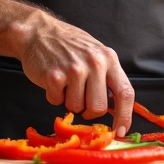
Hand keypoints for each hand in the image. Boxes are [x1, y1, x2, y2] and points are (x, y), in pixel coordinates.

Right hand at [16, 14, 134, 136]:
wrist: (38, 31)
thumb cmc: (69, 45)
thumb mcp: (96, 53)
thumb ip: (107, 77)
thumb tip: (117, 109)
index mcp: (108, 58)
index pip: (125, 93)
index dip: (125, 116)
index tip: (120, 131)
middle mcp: (94, 63)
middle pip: (99, 108)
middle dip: (89, 111)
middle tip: (81, 99)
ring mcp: (74, 70)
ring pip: (77, 108)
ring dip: (69, 101)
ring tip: (65, 83)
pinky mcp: (54, 76)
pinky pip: (57, 102)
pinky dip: (54, 96)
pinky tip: (53, 80)